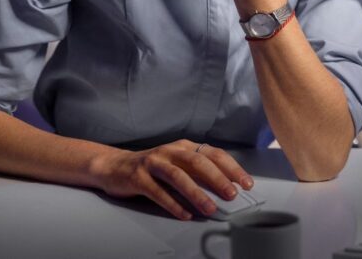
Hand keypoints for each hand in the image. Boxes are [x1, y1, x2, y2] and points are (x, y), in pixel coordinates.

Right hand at [88, 139, 254, 219]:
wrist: (114, 166)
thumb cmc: (153, 167)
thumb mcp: (177, 163)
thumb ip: (198, 171)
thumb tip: (226, 187)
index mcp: (184, 146)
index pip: (213, 153)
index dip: (231, 167)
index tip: (246, 182)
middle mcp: (170, 151)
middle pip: (198, 162)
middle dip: (217, 178)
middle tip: (232, 194)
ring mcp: (153, 163)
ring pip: (178, 176)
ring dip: (196, 193)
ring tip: (209, 208)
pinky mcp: (138, 177)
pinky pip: (157, 192)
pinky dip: (172, 204)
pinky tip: (184, 214)